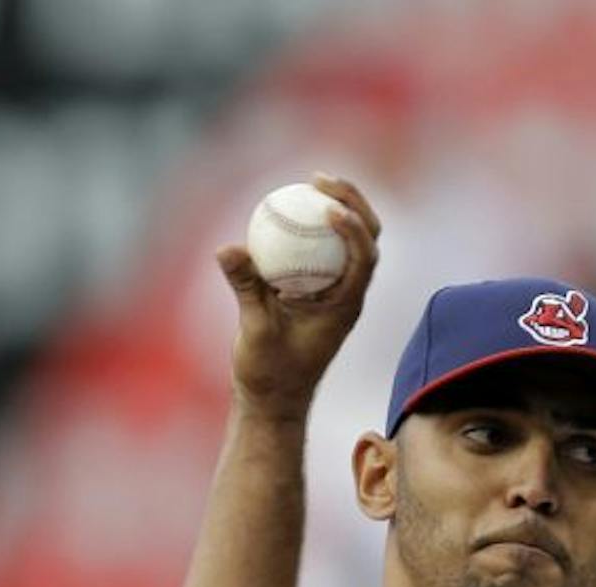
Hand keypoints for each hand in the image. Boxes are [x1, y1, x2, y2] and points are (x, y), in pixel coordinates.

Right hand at [215, 173, 381, 421]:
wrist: (274, 398)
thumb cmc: (270, 373)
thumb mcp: (255, 330)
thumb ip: (246, 288)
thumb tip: (228, 248)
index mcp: (346, 306)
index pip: (364, 258)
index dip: (355, 228)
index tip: (329, 208)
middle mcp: (348, 295)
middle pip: (367, 239)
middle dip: (353, 202)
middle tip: (320, 178)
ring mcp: (336, 292)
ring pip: (349, 241)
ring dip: (339, 207)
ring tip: (311, 181)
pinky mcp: (317, 291)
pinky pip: (322, 249)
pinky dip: (313, 226)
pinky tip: (290, 206)